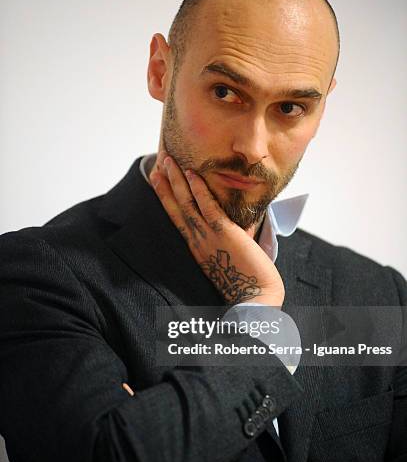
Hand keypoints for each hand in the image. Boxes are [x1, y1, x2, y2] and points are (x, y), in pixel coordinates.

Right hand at [150, 151, 284, 306]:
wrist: (254, 301)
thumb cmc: (245, 286)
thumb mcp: (225, 264)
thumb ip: (221, 249)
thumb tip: (228, 237)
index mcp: (196, 249)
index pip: (177, 218)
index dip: (166, 199)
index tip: (158, 183)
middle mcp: (197, 241)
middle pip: (176, 207)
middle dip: (166, 184)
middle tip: (158, 164)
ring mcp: (208, 236)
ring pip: (187, 203)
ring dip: (177, 180)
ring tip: (168, 160)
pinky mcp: (224, 233)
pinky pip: (208, 207)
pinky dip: (199, 190)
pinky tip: (192, 174)